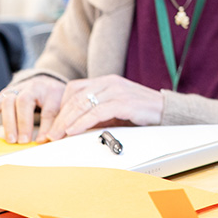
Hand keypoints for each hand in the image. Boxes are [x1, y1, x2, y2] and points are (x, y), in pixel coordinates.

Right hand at [0, 75, 65, 143]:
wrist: (45, 83)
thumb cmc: (54, 98)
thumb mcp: (62, 107)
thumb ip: (56, 122)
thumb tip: (46, 140)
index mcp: (50, 90)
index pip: (47, 108)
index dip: (45, 126)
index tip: (41, 141)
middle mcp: (31, 87)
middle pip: (23, 102)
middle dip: (22, 123)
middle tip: (22, 142)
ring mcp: (16, 89)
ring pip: (7, 102)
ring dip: (7, 123)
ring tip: (9, 141)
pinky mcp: (4, 94)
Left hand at [38, 75, 163, 141]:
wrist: (167, 111)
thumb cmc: (142, 111)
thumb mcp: (115, 110)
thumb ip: (97, 114)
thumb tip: (74, 127)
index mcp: (106, 81)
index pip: (74, 88)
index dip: (60, 106)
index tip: (53, 123)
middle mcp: (110, 83)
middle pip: (74, 97)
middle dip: (59, 117)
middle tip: (50, 134)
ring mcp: (117, 91)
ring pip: (82, 103)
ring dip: (66, 121)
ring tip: (57, 135)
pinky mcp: (125, 102)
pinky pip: (97, 112)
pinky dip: (82, 122)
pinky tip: (73, 131)